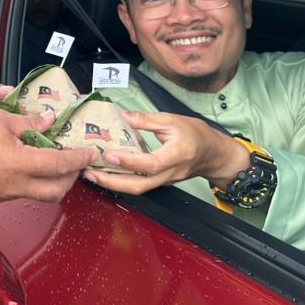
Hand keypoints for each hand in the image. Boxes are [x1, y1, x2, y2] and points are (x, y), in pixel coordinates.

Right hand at [0, 108, 99, 201]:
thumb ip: (29, 123)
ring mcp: (2, 195)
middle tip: (74, 163)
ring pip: (36, 194)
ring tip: (49, 161)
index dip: (78, 159)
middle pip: (55, 191)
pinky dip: (28, 181)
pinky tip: (22, 164)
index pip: (60, 165)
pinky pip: (17, 192)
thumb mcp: (1, 119)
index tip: (90, 154)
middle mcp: (14, 186)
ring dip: (49, 180)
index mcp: (19, 165)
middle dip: (70, 178)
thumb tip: (49, 121)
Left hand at [82, 110, 249, 195]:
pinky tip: (106, 173)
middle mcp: (169, 173)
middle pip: (139, 186)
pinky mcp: (160, 182)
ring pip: (138, 189)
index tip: (109, 154)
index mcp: (176, 155)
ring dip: (113, 184)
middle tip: (90, 172)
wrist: (214, 154)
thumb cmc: (196, 134)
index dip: (129, 162)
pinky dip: (121, 182)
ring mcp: (165, 180)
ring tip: (92, 174)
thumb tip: (122, 115)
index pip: (150, 164)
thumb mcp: (172, 120)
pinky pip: (140, 185)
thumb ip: (146, 120)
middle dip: (112, 182)